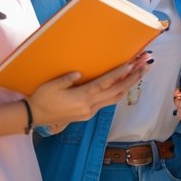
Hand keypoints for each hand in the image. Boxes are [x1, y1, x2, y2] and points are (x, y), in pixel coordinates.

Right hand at [28, 51, 152, 126]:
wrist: (34, 117)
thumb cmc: (41, 98)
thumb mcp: (50, 86)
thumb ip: (66, 79)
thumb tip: (79, 74)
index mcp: (81, 97)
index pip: (106, 83)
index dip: (121, 73)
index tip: (134, 63)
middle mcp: (89, 106)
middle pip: (117, 91)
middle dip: (134, 77)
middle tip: (147, 64)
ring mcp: (90, 111)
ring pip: (115, 98)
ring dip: (129, 85)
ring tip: (140, 72)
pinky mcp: (87, 114)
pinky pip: (107, 102)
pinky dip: (118, 92)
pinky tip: (123, 84)